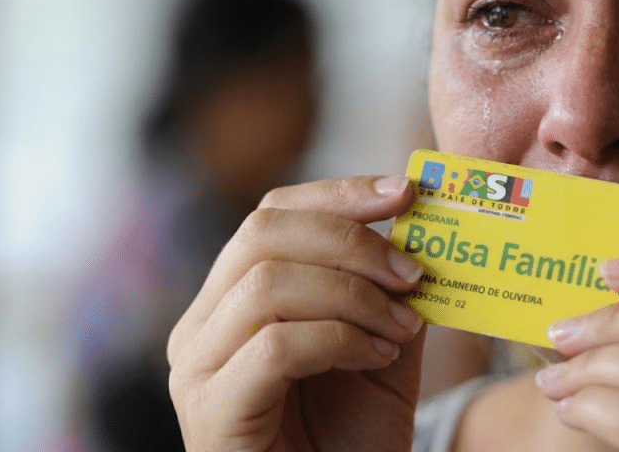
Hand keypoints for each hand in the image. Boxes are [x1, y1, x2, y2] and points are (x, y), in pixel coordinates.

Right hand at [166, 175, 425, 451]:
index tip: (407, 192)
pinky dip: (340, 338)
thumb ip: (391, 293)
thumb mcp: (381, 350)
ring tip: (399, 327)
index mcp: (233, 299)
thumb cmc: (349, 440)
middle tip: (413, 272)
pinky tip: (376, 359)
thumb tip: (421, 232)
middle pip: (263, 232)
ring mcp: (197, 369)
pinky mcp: (211, 412)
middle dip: (352, 240)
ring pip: (269, 282)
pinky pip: (276, 344)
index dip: (340, 193)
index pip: (272, 213)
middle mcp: (200, 325)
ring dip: (353, 294)